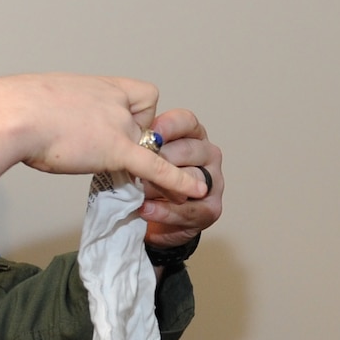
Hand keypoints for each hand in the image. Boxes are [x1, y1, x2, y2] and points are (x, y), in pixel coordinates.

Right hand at [0, 74, 209, 202]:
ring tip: (136, 176)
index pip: (144, 94)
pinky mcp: (115, 149)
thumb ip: (58, 112)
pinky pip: (155, 166)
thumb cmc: (13, 109)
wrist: (10, 114)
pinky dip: (177, 181)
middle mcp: (114, 100)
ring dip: (151, 162)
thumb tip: (44, 121)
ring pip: (152, 146)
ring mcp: (117, 123)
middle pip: (149, 122)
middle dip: (140, 142)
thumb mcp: (41, 102)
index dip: (140, 114)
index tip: (119, 127)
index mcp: (98, 86)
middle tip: (110, 153)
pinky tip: (194, 191)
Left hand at [140, 108, 224, 247]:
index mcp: (192, 135)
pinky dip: (166, 211)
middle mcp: (207, 154)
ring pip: (192, 178)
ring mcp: (212, 181)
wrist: (156, 218)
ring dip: (162, 185)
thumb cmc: (148, 180)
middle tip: (136, 166)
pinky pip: (190, 209)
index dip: (168, 125)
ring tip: (138, 191)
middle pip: (188, 149)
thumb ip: (141, 146)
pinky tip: (146, 210)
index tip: (149, 132)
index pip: (186, 121)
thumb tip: (127, 139)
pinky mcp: (211, 208)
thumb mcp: (142, 157)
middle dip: (161, 159)